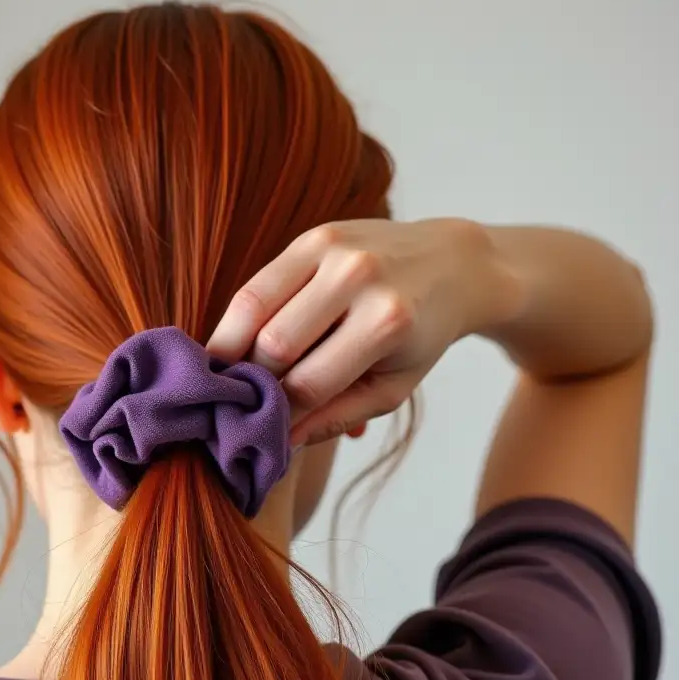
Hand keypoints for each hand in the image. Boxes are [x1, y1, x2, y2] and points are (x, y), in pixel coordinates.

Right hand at [207, 218, 520, 444]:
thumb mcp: (393, 387)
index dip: (279, 414)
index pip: (309, 384)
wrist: (450, 263)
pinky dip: (238, 321)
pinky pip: (255, 285)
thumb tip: (281, 442)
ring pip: (252, 309)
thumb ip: (338, 416)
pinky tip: (235, 345)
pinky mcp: (311, 237)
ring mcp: (332, 250)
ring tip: (228, 377)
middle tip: (240, 405)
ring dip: (232, 350)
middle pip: (275, 345)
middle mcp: (359, 278)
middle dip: (253, 383)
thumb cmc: (420, 336)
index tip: (261, 431)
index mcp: (388, 323)